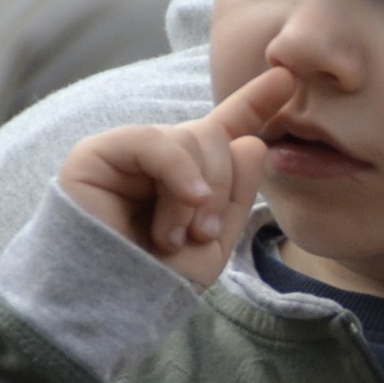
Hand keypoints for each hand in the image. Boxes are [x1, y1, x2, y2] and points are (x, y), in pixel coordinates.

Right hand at [58, 67, 293, 287]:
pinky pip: (153, 141)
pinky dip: (178, 171)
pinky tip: (185, 200)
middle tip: (202, 233)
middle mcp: (160, 160)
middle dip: (222, 185)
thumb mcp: (213, 243)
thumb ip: (235, 194)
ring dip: (196, 194)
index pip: (226, 130)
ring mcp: (128, 154)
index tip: (286, 75)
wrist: (110, 306)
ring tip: (174, 238)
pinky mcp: (96, 155)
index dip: (255, 102)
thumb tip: (253, 142)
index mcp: (190, 178)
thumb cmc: (157, 281)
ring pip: (189, 138)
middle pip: (214, 136)